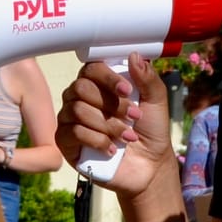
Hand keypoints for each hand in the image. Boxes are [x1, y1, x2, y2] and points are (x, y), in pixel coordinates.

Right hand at [53, 53, 171, 195]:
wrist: (149, 166)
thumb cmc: (150, 130)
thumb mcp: (156, 101)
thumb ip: (147, 78)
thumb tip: (134, 55)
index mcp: (100, 83)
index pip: (91, 68)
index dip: (107, 77)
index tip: (128, 91)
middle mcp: (80, 97)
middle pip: (80, 87)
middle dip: (111, 104)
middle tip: (133, 117)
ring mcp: (70, 119)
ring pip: (78, 110)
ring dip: (108, 124)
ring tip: (127, 137)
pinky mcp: (65, 141)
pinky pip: (72, 132)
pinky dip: (97, 140)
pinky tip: (112, 149)